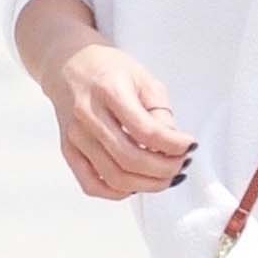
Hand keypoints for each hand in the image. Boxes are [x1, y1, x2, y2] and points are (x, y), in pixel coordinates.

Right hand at [43, 42, 194, 201]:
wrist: (69, 64)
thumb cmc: (109, 69)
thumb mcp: (143, 78)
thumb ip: (159, 111)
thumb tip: (172, 146)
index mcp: (109, 91)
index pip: (147, 131)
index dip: (174, 145)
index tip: (189, 145)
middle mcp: (88, 115)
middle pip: (131, 159)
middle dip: (164, 169)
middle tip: (181, 165)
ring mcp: (75, 136)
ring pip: (114, 177)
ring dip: (147, 184)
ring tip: (165, 177)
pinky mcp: (68, 150)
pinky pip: (91, 185)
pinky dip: (117, 192)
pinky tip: (135, 184)